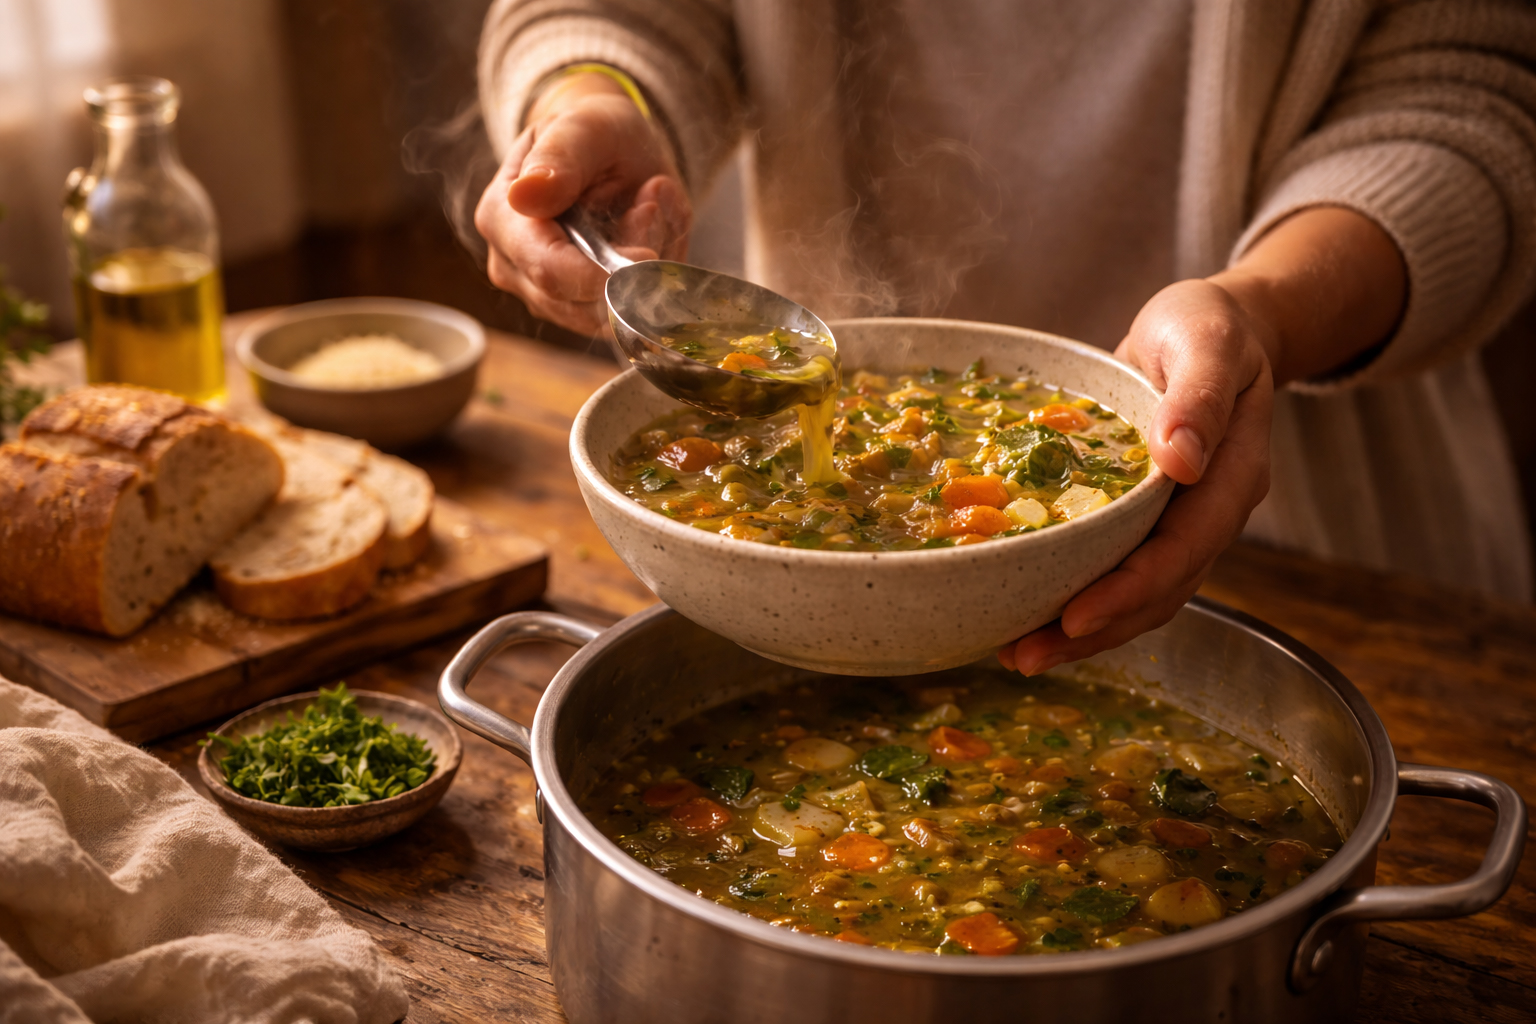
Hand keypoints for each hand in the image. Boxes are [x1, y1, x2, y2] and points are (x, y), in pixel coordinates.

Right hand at [474, 74, 691, 333]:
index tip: (650, 254)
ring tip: (647, 209)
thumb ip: (560, 157)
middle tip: (652, 205)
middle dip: (629, 264)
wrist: (609, 154)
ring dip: (641, 271)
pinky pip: (617, 315)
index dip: (603, 273)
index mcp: (502, 218)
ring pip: (603, 315)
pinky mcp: (574, 311)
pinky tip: (647, 235)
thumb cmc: (595, 134)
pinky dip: (644, 281)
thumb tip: (524, 196)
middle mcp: (512, 265)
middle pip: (579, 301)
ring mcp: (541, 295)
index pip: (549, 270)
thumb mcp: (586, 127)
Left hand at [998, 279, 1275, 674]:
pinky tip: (1026, 614)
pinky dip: (1076, 597)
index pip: (1184, 549)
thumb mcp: (1208, 342)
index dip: (1131, 589)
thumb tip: (1182, 459)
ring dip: (1082, 633)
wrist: (1212, 329)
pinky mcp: (1148, 520)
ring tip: (1017, 655)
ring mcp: (1180, 522)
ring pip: (1139, 596)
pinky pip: (1117, 571)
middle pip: (1159, 591)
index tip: (1076, 617)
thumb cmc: (1207, 327)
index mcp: (1233, 476)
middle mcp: (1210, 512)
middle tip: (1025, 656)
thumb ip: (1199, 397)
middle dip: (1095, 631)